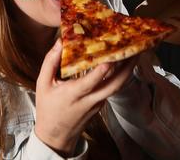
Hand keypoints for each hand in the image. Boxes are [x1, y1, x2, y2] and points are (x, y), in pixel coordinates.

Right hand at [34, 40, 135, 155]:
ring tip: (136, 53)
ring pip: (116, 87)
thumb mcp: (43, 85)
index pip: (90, 82)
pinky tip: (122, 62)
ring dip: (128, 71)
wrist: (56, 137)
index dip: (100, 71)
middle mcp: (89, 100)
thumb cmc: (48, 108)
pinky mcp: (101, 104)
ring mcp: (98, 103)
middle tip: (136, 50)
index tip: (109, 59)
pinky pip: (112, 88)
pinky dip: (120, 75)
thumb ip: (50, 62)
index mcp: (73, 94)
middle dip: (126, 68)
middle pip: (113, 85)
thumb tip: (60, 41)